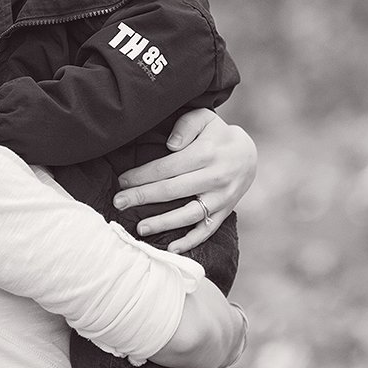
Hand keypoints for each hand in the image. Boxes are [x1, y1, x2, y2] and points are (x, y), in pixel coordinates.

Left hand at [114, 109, 255, 252]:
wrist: (248, 154)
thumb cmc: (217, 134)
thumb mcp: (204, 118)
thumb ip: (186, 126)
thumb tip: (170, 145)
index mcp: (206, 153)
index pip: (167, 168)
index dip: (142, 175)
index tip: (122, 180)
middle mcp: (214, 177)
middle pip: (172, 191)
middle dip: (142, 197)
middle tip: (119, 202)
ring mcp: (221, 198)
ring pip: (188, 214)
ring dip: (162, 223)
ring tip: (140, 228)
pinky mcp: (225, 211)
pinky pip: (207, 230)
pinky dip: (190, 242)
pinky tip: (171, 249)